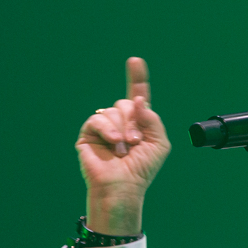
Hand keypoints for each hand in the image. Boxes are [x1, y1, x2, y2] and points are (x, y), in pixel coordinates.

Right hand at [76, 57, 169, 235]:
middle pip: (126, 102)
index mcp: (138, 122)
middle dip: (134, 120)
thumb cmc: (141, 169)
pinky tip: (113, 142)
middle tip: (136, 141)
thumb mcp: (159, 142)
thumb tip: (138, 100)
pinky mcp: (88, 133)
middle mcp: (120, 122)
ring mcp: (104, 127)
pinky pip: (98, 118)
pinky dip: (108, 129)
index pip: (137, 95)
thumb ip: (152, 118)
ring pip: (113, 110)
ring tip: (124, 147)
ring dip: (123, 128)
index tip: (135, 61)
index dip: (136, 78)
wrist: (123, 186)